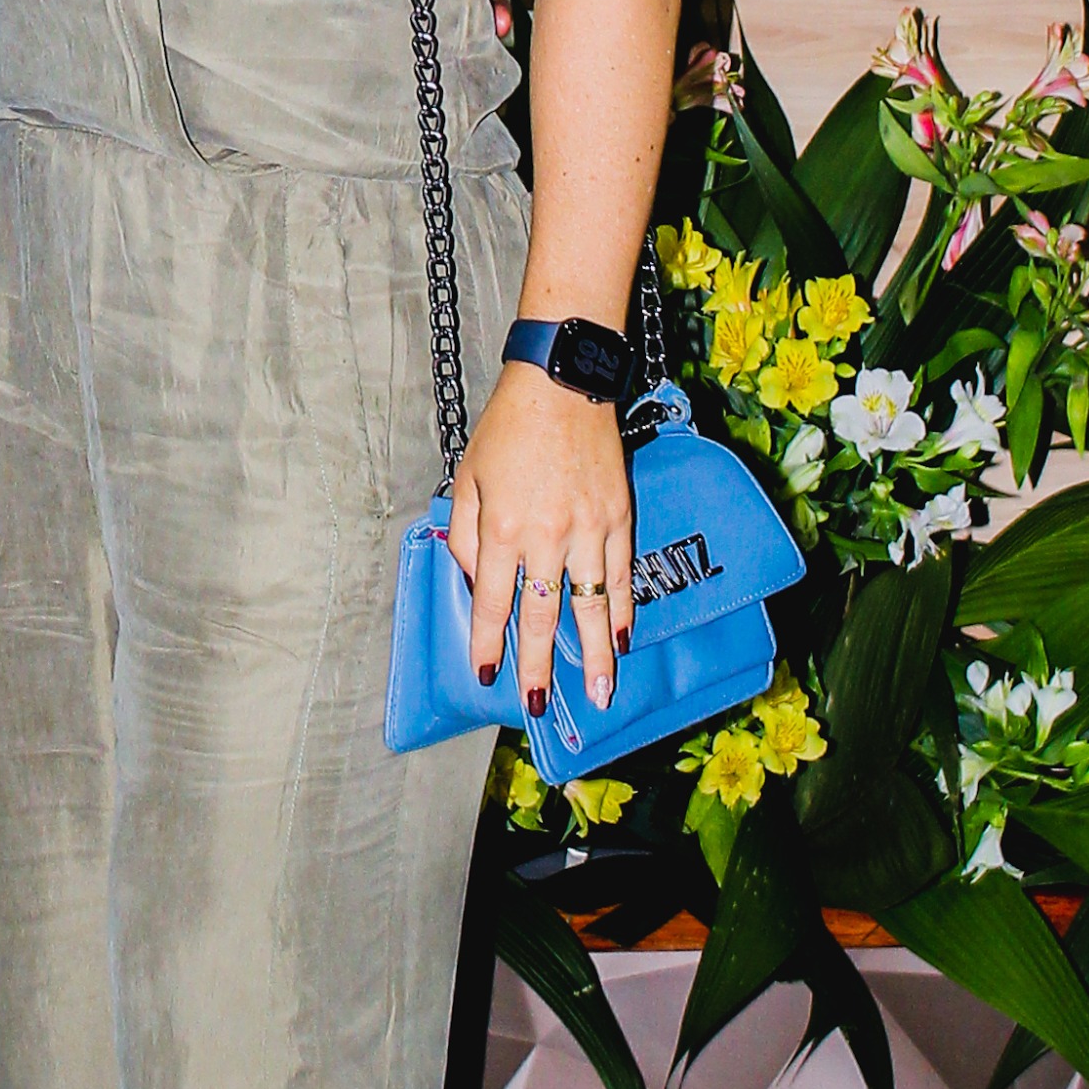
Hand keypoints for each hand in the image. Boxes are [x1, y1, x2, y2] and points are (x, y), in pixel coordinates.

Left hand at [446, 363, 631, 714]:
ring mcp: (587, 529)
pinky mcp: (618, 516)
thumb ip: (466, 536)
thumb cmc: (508, 429)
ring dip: (592, 654)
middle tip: (539, 703)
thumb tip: (477, 584)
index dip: (490, 644)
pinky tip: (621, 638)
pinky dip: (621, 609)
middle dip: (537, 665)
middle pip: (541, 616)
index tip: (488, 675)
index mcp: (502, 529)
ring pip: (590, 605)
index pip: (494, 603)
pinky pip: (620, 574)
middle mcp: (546, 536)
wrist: (561, 384)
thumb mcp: (468, 479)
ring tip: (599, 692)